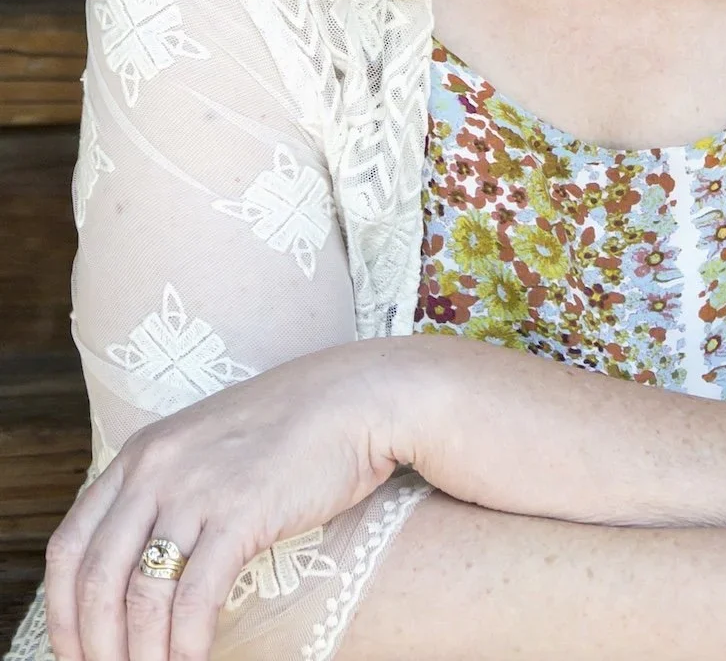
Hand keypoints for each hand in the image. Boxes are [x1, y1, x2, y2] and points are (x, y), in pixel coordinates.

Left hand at [43, 337, 413, 660]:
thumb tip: (145, 564)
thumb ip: (169, 491)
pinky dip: (186, 646)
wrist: (356, 397)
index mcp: (141, 454)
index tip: (78, 652)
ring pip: (140, 596)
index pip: (68, 545)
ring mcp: (197, 489)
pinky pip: (195, 598)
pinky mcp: (241, 513)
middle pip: (94, 579)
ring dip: (141, 656)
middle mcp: (156, 469)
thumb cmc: (292, 428)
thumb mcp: (208, 447)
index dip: (63, 613)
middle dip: (96, 645)